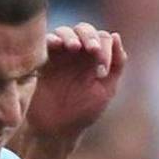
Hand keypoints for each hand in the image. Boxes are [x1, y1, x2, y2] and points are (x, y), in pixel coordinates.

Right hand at [25, 22, 127, 141]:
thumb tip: (116, 36)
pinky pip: (44, 42)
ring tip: (74, 48)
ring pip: (65, 32)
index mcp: (95, 59)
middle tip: (92, 50)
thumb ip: (116, 64)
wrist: (56, 129)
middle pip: (84, 29)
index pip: (103, 38)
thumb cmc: (83, 112)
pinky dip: (51, 39)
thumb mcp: (106, 89)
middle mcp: (78, 53)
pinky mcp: (42, 60)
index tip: (102, 71)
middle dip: (90, 36)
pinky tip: (56, 45)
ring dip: (71, 36)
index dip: (106, 48)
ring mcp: (59, 55)